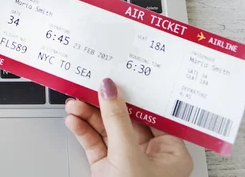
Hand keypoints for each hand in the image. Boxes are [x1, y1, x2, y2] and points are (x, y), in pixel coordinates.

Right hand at [65, 78, 193, 176]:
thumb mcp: (127, 155)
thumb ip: (116, 119)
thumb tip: (110, 88)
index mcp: (170, 153)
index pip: (151, 113)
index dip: (134, 94)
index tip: (118, 76)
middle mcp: (149, 155)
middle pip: (124, 118)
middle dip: (103, 104)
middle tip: (88, 86)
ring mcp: (126, 161)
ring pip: (106, 129)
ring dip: (88, 115)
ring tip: (74, 104)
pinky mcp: (106, 168)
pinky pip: (94, 142)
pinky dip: (82, 130)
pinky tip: (73, 120)